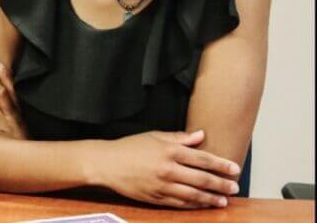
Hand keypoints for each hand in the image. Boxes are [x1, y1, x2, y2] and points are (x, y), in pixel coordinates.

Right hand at [98, 130, 240, 208]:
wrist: (107, 163)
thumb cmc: (130, 147)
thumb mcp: (154, 136)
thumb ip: (180, 138)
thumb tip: (201, 135)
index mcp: (169, 150)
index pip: (202, 158)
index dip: (221, 165)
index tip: (234, 169)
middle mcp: (168, 168)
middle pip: (202, 179)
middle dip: (221, 184)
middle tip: (235, 187)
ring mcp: (162, 185)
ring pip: (194, 194)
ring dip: (211, 198)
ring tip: (223, 200)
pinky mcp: (156, 197)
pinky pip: (180, 203)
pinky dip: (194, 205)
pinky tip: (203, 204)